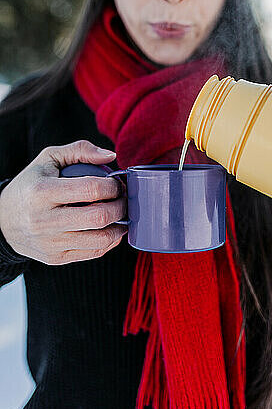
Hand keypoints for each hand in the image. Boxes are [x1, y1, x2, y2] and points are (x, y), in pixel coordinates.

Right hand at [0, 140, 126, 264]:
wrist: (2, 219)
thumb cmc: (32, 184)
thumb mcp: (49, 158)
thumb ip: (80, 150)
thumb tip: (111, 156)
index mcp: (41, 192)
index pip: (90, 189)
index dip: (113, 185)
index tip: (117, 183)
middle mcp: (44, 220)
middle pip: (99, 217)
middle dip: (121, 206)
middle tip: (124, 198)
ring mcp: (50, 243)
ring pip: (100, 239)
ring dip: (120, 226)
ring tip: (121, 214)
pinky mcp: (56, 258)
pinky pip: (93, 252)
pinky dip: (110, 241)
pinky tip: (111, 228)